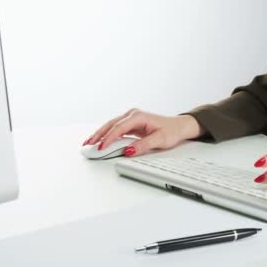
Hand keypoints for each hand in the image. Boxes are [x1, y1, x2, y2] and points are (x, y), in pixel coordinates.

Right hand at [83, 109, 204, 156]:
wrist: (178, 126)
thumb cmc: (171, 131)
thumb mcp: (159, 140)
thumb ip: (143, 145)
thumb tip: (128, 151)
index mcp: (138, 116)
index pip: (119, 128)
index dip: (109, 138)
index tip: (101, 147)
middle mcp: (132, 115)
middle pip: (111, 125)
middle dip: (98, 135)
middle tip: (88, 145)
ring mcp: (130, 118)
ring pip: (111, 126)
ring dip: (100, 134)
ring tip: (88, 143)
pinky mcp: (130, 124)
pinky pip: (115, 129)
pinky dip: (106, 135)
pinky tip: (99, 141)